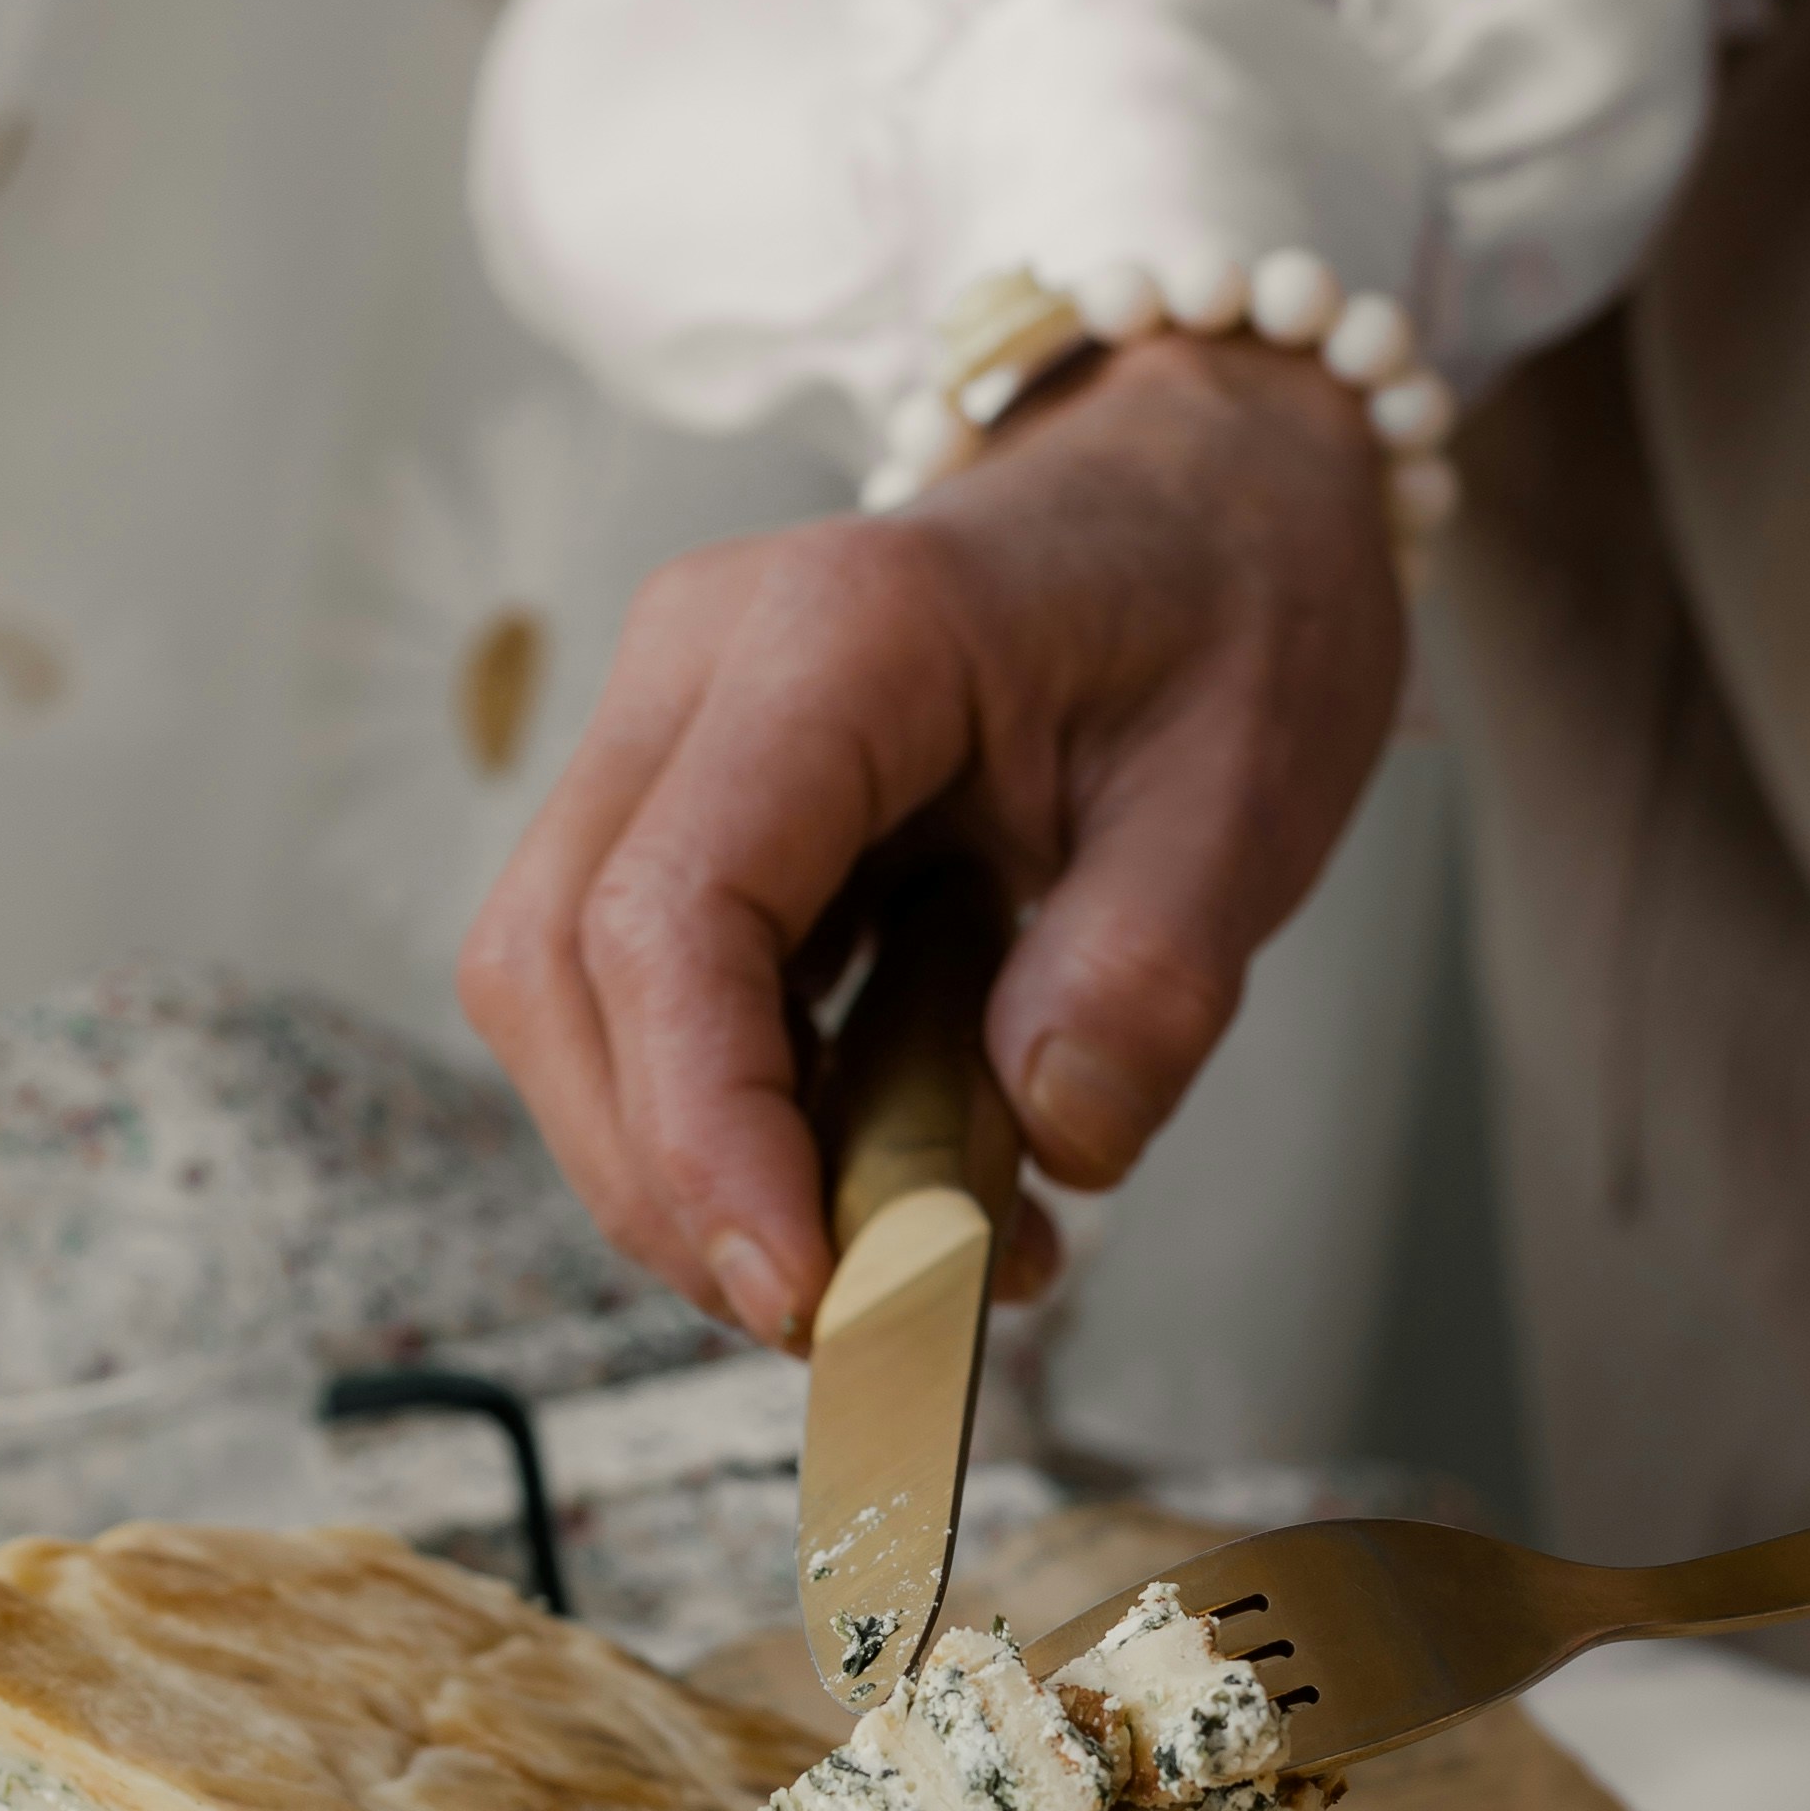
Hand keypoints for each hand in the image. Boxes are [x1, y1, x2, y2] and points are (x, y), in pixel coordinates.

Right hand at [457, 334, 1406, 1342]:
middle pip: (557, 971)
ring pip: (566, 999)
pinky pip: (646, 998)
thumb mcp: (1252, 782)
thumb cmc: (1229, 603)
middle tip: (840, 1320)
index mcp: (838, 634)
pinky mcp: (689, 805)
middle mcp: (699, 666)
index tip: (805, 1295)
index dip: (702, 1137)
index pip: (670, 918)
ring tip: (892, 1263)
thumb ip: (1153, 964)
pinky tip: (891, 1186)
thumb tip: (1052, 1130)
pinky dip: (739, 1127)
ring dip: (690, 1170)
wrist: (1209, 490)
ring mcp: (672, 730)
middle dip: (666, 1184)